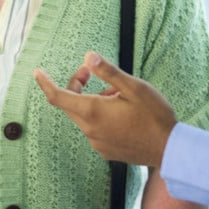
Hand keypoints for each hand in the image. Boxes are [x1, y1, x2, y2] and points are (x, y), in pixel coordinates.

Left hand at [34, 51, 175, 167]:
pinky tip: (121, 111)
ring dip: (92, 100)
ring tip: (117, 93)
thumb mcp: (134, 87)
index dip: (45, 83)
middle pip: (70, 103)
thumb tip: (87, 57)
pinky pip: (94, 128)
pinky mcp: (105, 150)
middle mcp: (90, 130)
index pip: (57, 97)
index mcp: (93, 112)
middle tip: (91, 72)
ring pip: (83, 115)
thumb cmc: (154, 116)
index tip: (37, 71)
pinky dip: (99, 115)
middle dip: (76, 84)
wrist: (170, 150)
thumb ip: (108, 72)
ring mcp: (97, 143)